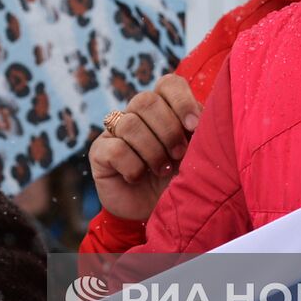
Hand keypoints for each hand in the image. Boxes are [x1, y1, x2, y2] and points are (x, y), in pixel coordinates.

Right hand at [89, 74, 200, 221]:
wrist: (160, 217)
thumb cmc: (181, 182)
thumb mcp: (198, 156)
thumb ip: (200, 133)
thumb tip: (200, 118)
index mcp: (165, 108)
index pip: (168, 84)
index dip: (181, 100)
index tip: (194, 126)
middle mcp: (138, 115)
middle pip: (146, 100)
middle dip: (168, 130)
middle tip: (179, 154)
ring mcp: (115, 131)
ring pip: (130, 124)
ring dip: (152, 151)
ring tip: (162, 170)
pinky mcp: (99, 152)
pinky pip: (115, 148)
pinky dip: (133, 167)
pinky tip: (138, 178)